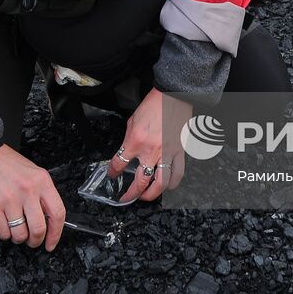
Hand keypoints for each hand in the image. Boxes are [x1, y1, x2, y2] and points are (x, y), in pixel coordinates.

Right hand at [0, 144, 65, 250]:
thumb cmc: (9, 165)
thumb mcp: (34, 173)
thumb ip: (43, 194)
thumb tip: (49, 220)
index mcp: (42, 181)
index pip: (57, 213)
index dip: (56, 234)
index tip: (51, 243)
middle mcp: (28, 190)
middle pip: (38, 229)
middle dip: (36, 241)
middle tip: (32, 241)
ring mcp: (10, 199)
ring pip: (20, 234)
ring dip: (19, 238)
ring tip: (16, 231)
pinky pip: (3, 232)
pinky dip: (5, 234)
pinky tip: (4, 225)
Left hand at [108, 87, 188, 202]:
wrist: (173, 96)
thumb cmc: (153, 104)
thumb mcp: (133, 121)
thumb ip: (130, 139)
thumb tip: (127, 152)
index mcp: (136, 141)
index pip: (120, 163)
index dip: (113, 172)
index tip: (112, 174)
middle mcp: (151, 151)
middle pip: (140, 181)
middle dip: (131, 193)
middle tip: (126, 197)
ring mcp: (167, 153)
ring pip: (161, 184)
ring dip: (152, 194)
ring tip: (146, 196)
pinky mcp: (180, 152)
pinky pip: (177, 174)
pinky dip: (172, 183)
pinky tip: (167, 186)